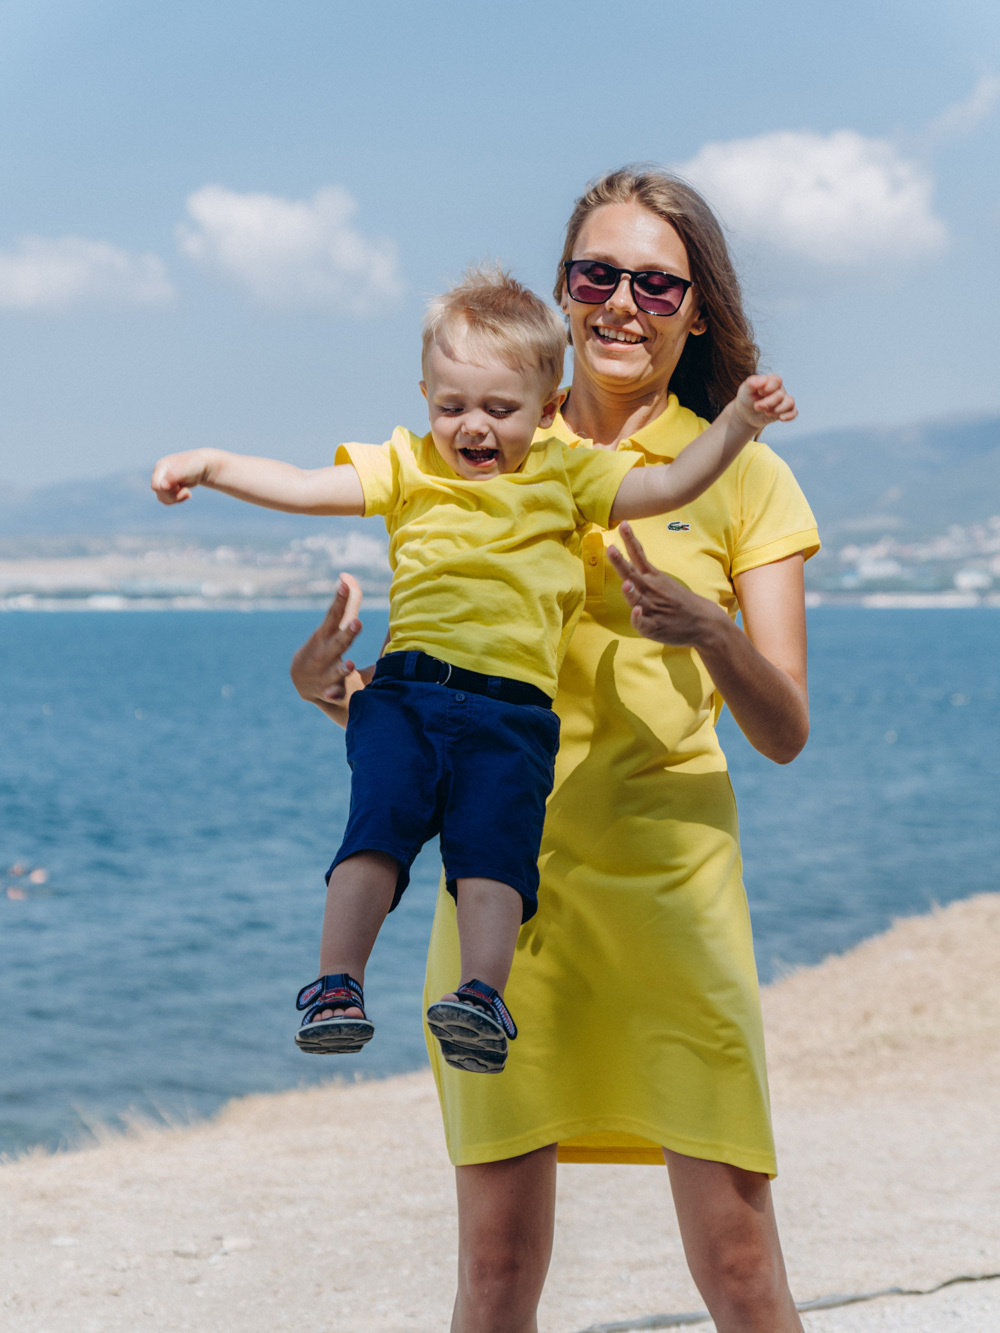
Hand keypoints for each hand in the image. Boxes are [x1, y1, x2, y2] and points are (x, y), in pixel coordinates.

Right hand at [151, 450, 213, 504]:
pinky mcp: (168, 488)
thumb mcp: (185, 469)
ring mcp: (163, 481)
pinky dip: (178, 500)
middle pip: (159, 493)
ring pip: (162, 498)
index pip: (156, 485)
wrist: (201, 466)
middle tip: (186, 491)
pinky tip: (187, 494)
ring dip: (176, 498)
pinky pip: (167, 500)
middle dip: (173, 495)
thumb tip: (162, 486)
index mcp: (160, 467)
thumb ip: (173, 476)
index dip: (167, 490)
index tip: (179, 486)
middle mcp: (159, 474)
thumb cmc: (194, 466)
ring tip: (187, 492)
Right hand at [290, 574, 363, 704]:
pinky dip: (333, 695)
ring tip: (349, 665)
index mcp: (325, 635)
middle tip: (356, 623)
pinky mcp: (327, 693)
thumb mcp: (333, 628)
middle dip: (346, 634)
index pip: (333, 616)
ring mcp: (323, 674)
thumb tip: (347, 576)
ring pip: (334, 673)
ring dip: (341, 668)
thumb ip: (347, 605)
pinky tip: (336, 693)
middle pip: (337, 643)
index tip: (344, 584)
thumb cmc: (326, 650)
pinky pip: (332, 696)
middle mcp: (323, 654)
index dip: (340, 601)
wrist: (306, 685)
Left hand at [607, 522, 728, 645]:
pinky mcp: (654, 626)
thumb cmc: (679, 602)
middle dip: (620, 562)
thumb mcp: (663, 582)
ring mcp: (652, 608)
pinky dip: (639, 618)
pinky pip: (643, 623)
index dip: (630, 540)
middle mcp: (651, 590)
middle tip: (611, 549)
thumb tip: (625, 565)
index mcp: (653, 578)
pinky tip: (637, 612)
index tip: (622, 524)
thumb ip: (643, 574)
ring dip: (631, 592)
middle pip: (632, 574)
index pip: (639, 556)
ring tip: (626, 585)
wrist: (704, 621)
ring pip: (637, 599)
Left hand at [734, 374, 796, 429]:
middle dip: (768, 403)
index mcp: (771, 380)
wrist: (747, 413)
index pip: (776, 381)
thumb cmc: (747, 398)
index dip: (769, 388)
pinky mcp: (785, 411)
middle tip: (757, 407)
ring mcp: (784, 400)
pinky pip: (794, 412)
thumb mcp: (745, 390)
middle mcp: (780, 389)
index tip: (759, 393)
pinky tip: (781, 418)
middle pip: (780, 394)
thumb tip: (763, 380)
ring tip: (767, 413)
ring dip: (778, 409)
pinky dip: (789, 415)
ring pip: (790, 402)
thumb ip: (752, 383)